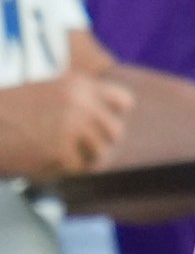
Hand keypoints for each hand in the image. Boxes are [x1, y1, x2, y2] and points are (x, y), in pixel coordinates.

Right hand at [0, 71, 133, 180]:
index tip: (97, 125)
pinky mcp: (60, 150)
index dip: (112, 115)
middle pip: (115, 131)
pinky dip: (62, 170)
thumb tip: (115, 123)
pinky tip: (43, 161)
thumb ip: (80, 101)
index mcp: (78, 83)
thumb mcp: (48, 91)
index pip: (124, 101)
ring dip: (82, 159)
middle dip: (98, 143)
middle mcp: (81, 102)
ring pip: (101, 153)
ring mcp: (72, 126)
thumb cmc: (9, 109)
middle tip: (75, 149)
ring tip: (58, 156)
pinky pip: (78, 169)